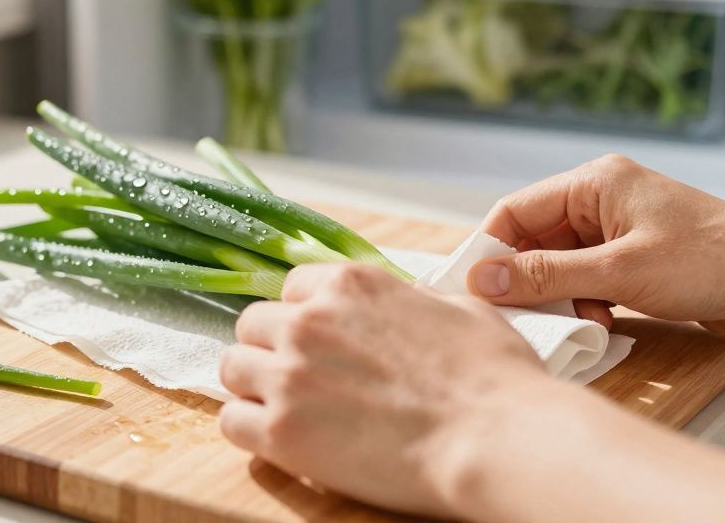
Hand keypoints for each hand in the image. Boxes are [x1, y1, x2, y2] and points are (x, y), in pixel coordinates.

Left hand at [217, 263, 557, 517]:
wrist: (493, 439)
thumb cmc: (491, 378)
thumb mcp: (457, 309)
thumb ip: (410, 300)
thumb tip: (406, 306)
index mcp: (349, 284)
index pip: (292, 289)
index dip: (305, 317)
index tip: (319, 342)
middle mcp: (309, 320)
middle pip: (253, 325)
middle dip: (273, 349)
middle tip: (303, 380)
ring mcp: (289, 374)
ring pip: (232, 368)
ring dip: (254, 386)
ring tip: (288, 411)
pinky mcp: (280, 431)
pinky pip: (231, 422)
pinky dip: (250, 430)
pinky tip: (281, 440)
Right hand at [470, 154, 724, 338]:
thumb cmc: (713, 261)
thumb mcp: (618, 272)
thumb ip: (545, 276)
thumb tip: (484, 279)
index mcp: (594, 182)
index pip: (516, 210)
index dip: (490, 250)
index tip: (474, 290)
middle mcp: (603, 200)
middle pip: (535, 240)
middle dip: (529, 280)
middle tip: (521, 316)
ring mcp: (620, 231)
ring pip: (561, 265)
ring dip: (561, 297)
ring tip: (579, 320)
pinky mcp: (637, 260)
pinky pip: (589, 280)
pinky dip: (586, 304)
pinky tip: (602, 323)